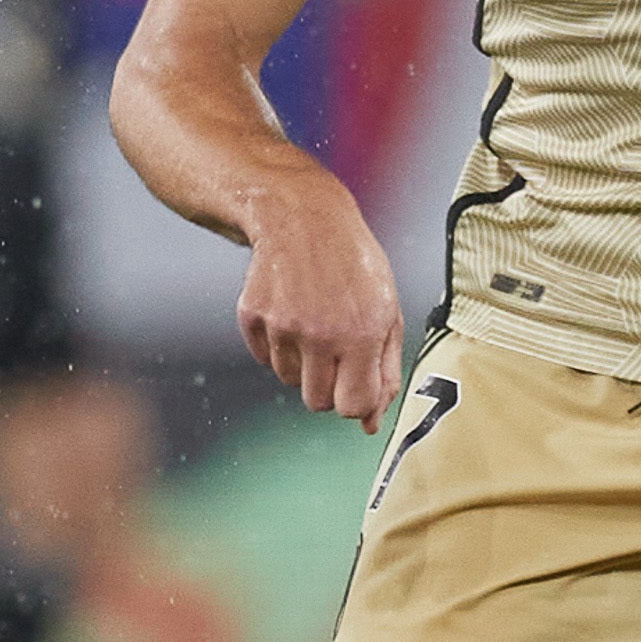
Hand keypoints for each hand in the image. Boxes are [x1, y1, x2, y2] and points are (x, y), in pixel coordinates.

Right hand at [236, 168, 407, 425]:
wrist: (302, 218)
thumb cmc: (354, 266)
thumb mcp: (387, 310)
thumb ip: (385, 370)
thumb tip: (370, 424)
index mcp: (361, 334)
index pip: (352, 407)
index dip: (356, 403)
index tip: (357, 384)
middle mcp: (320, 334)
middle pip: (318, 403)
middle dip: (329, 387)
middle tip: (336, 351)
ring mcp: (281, 325)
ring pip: (290, 381)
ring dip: (304, 364)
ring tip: (315, 322)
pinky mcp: (252, 317)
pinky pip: (265, 358)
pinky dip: (278, 346)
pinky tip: (291, 311)